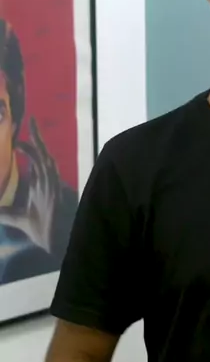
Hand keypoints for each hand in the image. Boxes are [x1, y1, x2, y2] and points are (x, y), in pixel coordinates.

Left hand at [0, 118, 59, 252]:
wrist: (52, 241)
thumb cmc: (39, 230)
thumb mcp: (15, 218)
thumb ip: (4, 212)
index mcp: (40, 184)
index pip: (36, 160)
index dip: (28, 148)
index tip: (18, 140)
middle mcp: (46, 181)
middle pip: (42, 153)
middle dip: (37, 137)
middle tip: (32, 120)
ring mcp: (51, 184)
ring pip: (45, 157)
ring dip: (39, 142)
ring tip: (33, 127)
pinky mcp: (53, 189)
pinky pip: (47, 170)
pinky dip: (40, 158)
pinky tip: (32, 150)